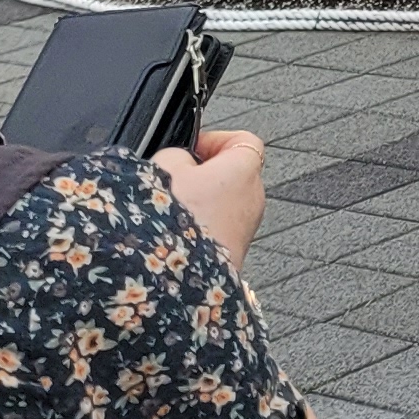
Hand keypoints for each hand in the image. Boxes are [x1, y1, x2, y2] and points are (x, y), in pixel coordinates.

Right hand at [153, 125, 268, 266]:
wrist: (178, 279)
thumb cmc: (177, 223)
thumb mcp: (164, 168)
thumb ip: (177, 154)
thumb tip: (180, 160)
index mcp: (245, 170)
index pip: (243, 140)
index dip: (214, 140)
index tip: (190, 148)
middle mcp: (254, 198)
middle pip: (232, 173)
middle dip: (203, 174)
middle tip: (175, 180)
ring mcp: (246, 228)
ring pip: (222, 204)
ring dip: (199, 204)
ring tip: (169, 212)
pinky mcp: (233, 253)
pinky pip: (216, 229)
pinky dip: (199, 227)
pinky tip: (173, 235)